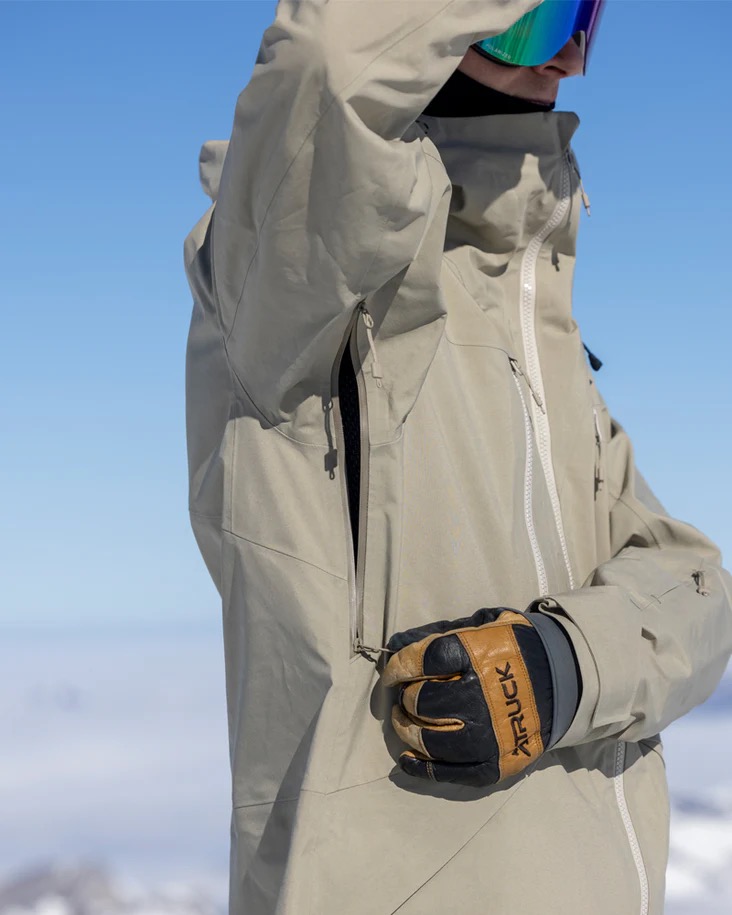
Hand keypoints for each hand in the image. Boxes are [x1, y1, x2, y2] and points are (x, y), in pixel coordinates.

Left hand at [382, 607, 570, 786]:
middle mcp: (482, 697)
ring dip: (407, 730)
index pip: (424, 660)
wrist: (563, 679)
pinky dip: (422, 768)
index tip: (392, 673)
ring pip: (429, 740)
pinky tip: (407, 760)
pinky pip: (450, 772)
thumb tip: (396, 645)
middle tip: (407, 696)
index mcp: (479, 655)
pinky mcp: (496, 764)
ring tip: (405, 721)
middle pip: (422, 702)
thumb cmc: (512, 649)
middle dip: (406, 698)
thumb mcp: (482, 627)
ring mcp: (490, 735)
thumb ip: (440, 634)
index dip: (400, 667)